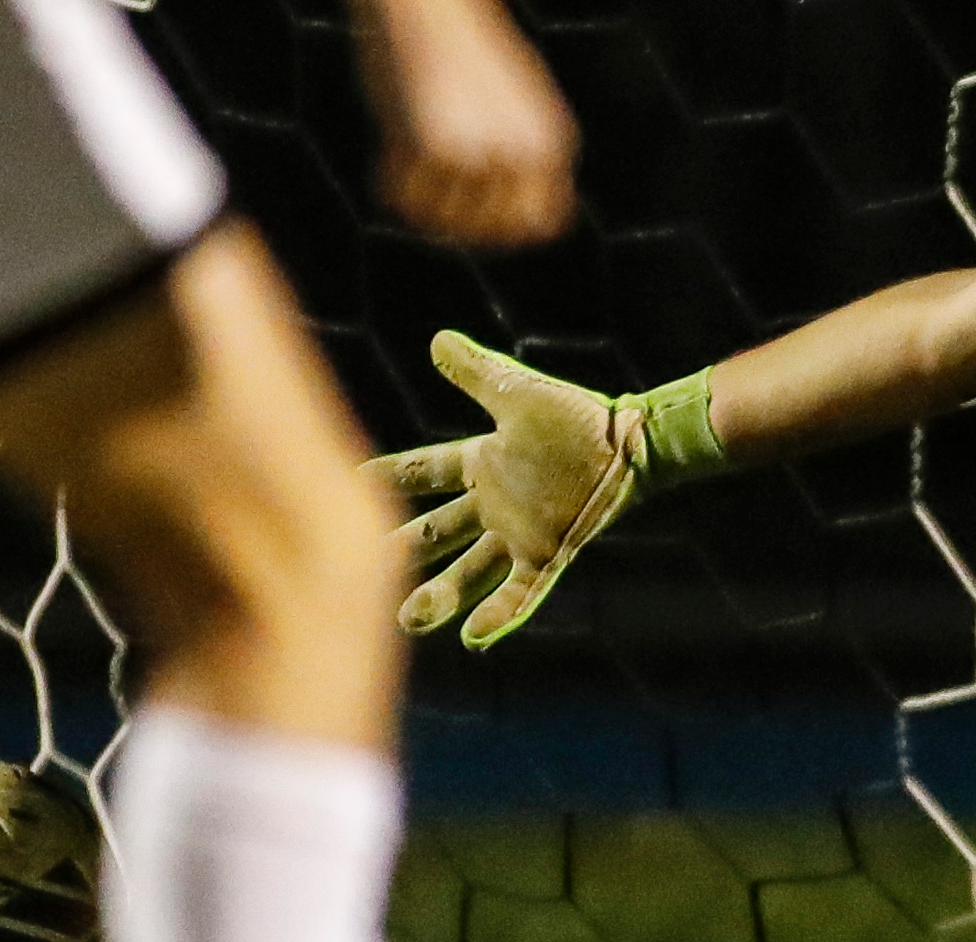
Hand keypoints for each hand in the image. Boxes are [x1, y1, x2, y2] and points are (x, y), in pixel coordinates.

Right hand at [365, 14, 577, 246]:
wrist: (426, 1)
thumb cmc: (462, 51)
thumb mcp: (510, 103)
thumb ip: (517, 156)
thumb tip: (520, 223)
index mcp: (551, 141)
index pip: (542, 221)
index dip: (507, 226)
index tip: (472, 213)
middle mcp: (523, 153)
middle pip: (488, 231)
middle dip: (458, 219)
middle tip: (431, 185)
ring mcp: (482, 153)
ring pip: (441, 219)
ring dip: (420, 195)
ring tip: (410, 151)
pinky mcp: (435, 147)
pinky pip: (404, 198)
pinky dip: (389, 177)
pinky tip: (389, 142)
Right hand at [367, 330, 637, 645]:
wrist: (629, 442)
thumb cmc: (576, 416)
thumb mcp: (516, 393)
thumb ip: (476, 372)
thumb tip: (438, 339)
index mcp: (482, 464)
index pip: (424, 471)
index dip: (390, 476)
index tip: (346, 481)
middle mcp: (492, 505)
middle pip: (435, 533)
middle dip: (401, 552)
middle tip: (360, 570)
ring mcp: (519, 534)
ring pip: (469, 570)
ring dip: (440, 594)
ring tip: (408, 617)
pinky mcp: (550, 552)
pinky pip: (521, 590)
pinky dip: (500, 614)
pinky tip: (474, 635)